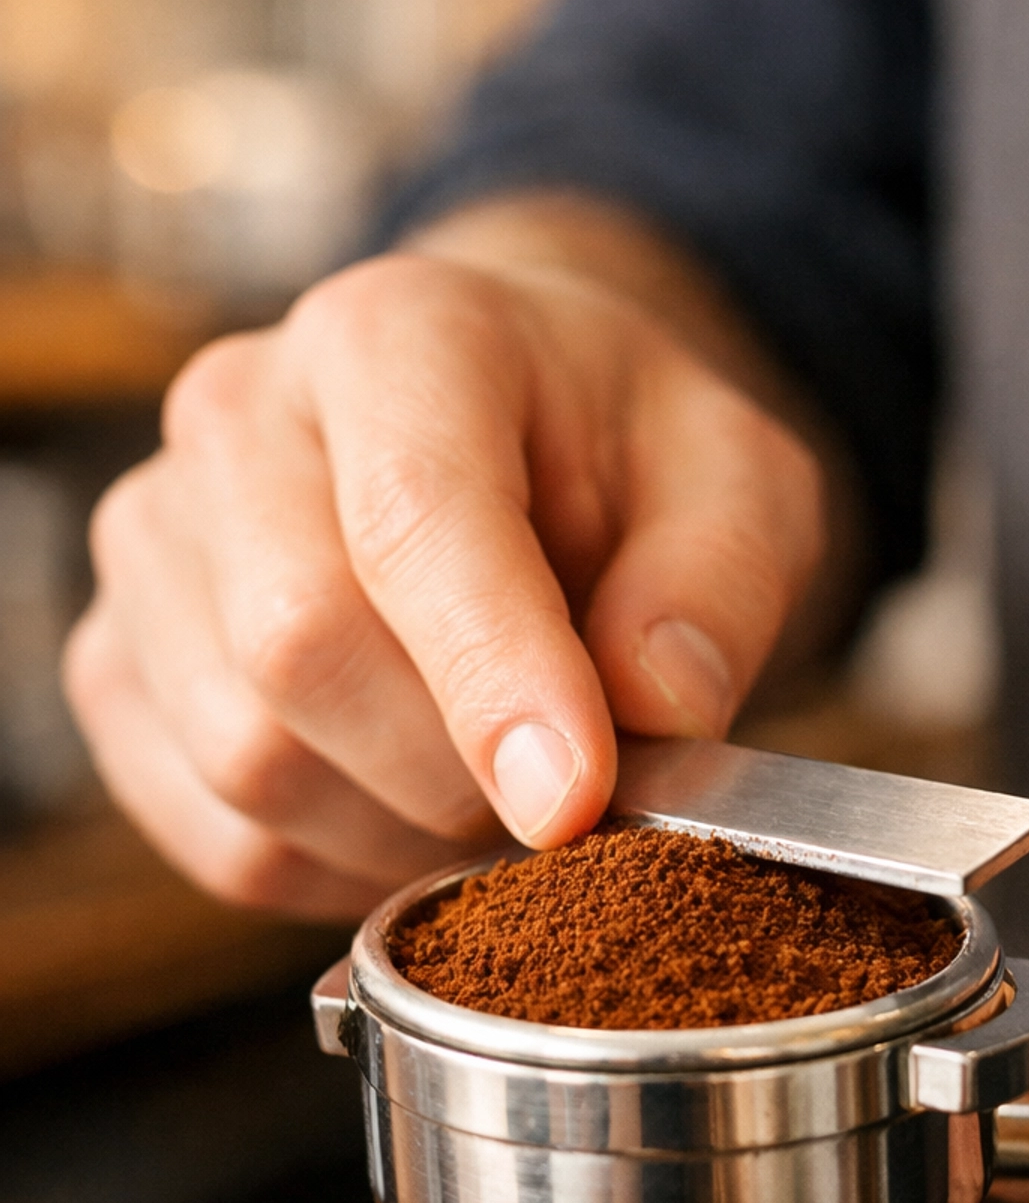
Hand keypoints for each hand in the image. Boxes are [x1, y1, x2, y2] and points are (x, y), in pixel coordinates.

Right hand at [64, 237, 825, 918]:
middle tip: (566, 793)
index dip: (493, 675)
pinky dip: (337, 868)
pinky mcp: (117, 664)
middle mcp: (237, 415)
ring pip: (247, 760)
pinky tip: (412, 812)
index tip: (575, 798)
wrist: (510, 439)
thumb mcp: (737, 480)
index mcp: (395, 334)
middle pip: (296, 645)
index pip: (410, 516)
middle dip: (455, 771)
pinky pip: (217, 835)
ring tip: (497, 790)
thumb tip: (662, 704)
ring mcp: (154, 540)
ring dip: (402, 834)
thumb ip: (719, 579)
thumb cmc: (616, 456)